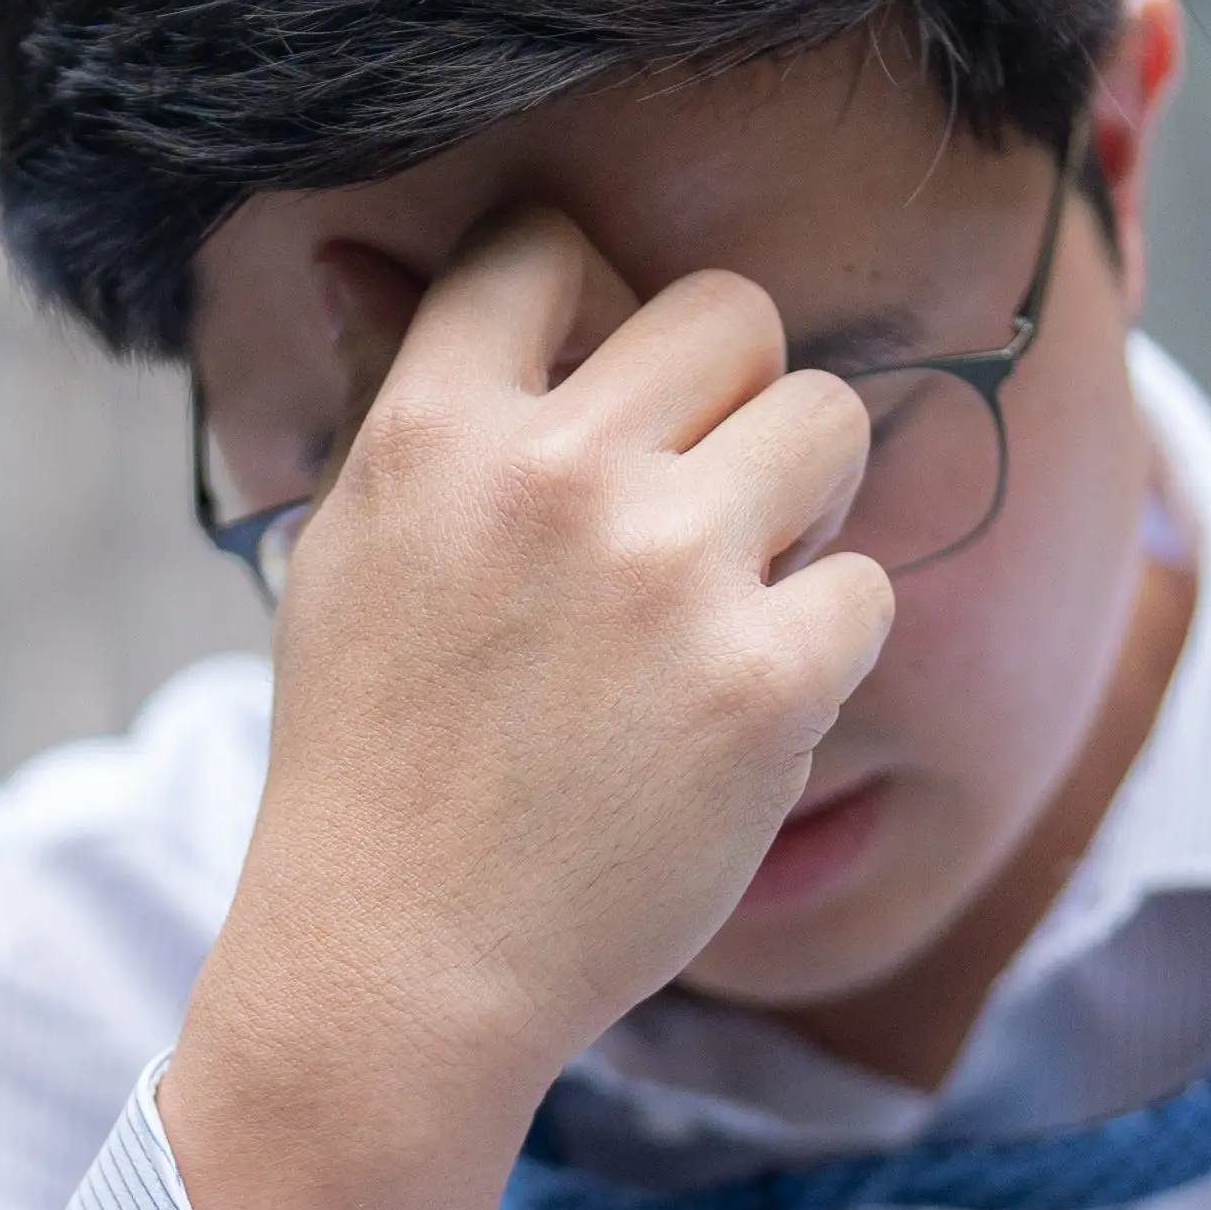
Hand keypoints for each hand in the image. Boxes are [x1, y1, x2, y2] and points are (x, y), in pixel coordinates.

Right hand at [166, 205, 889, 1209]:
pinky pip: (868, 585)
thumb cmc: (372, 759)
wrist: (403, 965)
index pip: (547, 243)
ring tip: (735, 592)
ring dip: (804, 501)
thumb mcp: (342, 551)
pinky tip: (748, 704)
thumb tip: (363, 250)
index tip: (603, 391)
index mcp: (437, 429)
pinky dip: (827, 644)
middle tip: (697, 502)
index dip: (594, 303)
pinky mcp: (764, 684)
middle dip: (733, 397)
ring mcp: (670, 576)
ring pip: (828, 420)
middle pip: (732, 312)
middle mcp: (560, 477)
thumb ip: (395, 398)